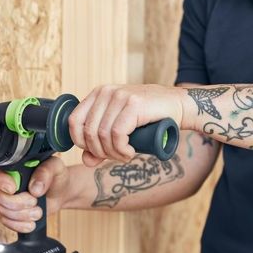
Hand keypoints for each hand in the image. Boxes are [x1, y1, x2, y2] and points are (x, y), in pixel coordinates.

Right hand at [0, 156, 70, 233]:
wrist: (61, 192)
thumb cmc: (56, 176)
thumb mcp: (55, 167)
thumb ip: (45, 173)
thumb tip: (34, 188)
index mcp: (14, 166)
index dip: (2, 182)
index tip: (14, 188)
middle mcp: (7, 182)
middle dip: (18, 203)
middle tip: (34, 201)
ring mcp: (7, 198)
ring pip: (3, 210)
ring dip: (22, 215)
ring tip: (38, 211)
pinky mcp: (10, 212)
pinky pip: (7, 222)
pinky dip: (20, 225)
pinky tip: (31, 223)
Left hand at [67, 83, 186, 166]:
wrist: (177, 106)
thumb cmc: (149, 119)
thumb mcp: (120, 130)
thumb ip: (100, 145)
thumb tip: (85, 160)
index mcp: (98, 94)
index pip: (74, 121)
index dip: (81, 142)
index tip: (96, 153)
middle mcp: (106, 92)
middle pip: (89, 131)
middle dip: (100, 152)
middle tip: (117, 157)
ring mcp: (119, 96)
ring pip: (102, 135)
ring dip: (113, 153)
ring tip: (126, 155)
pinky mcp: (133, 104)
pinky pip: (117, 134)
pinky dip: (122, 149)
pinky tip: (130, 152)